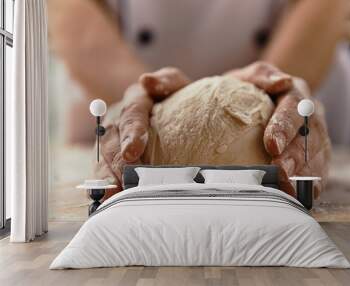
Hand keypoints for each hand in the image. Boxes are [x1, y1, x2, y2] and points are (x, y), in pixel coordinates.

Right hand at [94, 67, 189, 196]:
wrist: (171, 108)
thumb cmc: (177, 98)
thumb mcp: (176, 85)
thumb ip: (166, 81)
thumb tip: (147, 81)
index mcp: (136, 100)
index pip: (131, 114)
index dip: (131, 133)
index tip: (132, 152)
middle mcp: (119, 118)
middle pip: (113, 140)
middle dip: (118, 162)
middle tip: (126, 181)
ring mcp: (113, 137)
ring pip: (103, 156)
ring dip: (107, 176)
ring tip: (113, 194)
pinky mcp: (111, 154)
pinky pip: (103, 168)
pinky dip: (103, 184)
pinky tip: (107, 198)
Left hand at [228, 62, 330, 197]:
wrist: (262, 102)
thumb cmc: (248, 92)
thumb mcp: (247, 78)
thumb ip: (260, 75)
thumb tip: (281, 81)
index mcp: (296, 93)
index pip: (295, 108)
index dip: (285, 127)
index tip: (272, 145)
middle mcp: (312, 114)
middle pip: (311, 136)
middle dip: (296, 157)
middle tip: (280, 173)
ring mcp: (318, 136)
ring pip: (319, 156)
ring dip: (305, 175)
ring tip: (288, 190)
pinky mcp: (318, 155)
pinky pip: (320, 171)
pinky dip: (312, 185)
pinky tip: (302, 197)